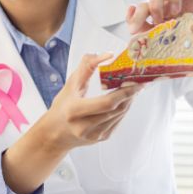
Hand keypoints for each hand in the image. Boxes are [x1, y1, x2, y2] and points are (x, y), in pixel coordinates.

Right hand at [1, 53, 142, 193]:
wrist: (55, 133)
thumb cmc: (62, 107)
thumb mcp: (70, 85)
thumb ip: (86, 68)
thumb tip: (104, 55)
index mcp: (74, 111)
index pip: (106, 103)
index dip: (124, 93)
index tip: (135, 82)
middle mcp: (84, 126)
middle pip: (116, 109)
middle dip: (129, 95)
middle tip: (137, 82)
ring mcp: (94, 135)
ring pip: (119, 115)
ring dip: (128, 101)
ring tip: (132, 89)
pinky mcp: (101, 138)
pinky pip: (118, 121)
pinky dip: (123, 109)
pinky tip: (124, 100)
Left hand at [126, 0, 192, 34]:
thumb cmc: (179, 42)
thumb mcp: (157, 38)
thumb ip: (141, 26)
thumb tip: (131, 8)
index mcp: (157, 7)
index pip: (143, 3)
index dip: (137, 15)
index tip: (136, 29)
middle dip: (156, 1)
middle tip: (160, 19)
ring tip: (176, 11)